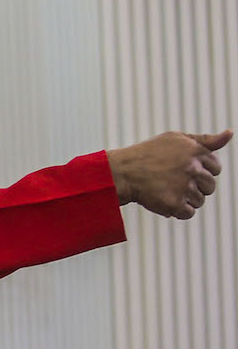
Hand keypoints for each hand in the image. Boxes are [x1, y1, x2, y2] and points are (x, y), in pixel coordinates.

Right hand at [108, 129, 231, 218]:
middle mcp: (192, 168)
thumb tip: (229, 134)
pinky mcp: (174, 203)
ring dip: (186, 200)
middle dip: (195, 187)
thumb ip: (205, 139)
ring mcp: (184, 186)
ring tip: (168, 191)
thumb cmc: (147, 154)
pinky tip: (166, 201)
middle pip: (210, 186)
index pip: (215, 168)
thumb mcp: (176, 138)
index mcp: (196, 151)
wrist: (122, 172)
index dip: (201, 171)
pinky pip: (188, 213)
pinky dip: (178, 211)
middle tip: (174, 183)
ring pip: (200, 201)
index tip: (185, 172)